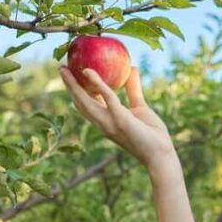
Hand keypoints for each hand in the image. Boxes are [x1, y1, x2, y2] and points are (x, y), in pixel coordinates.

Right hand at [59, 65, 176, 170]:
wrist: (161, 153)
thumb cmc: (151, 133)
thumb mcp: (139, 107)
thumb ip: (133, 89)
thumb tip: (132, 68)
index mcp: (106, 121)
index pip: (86, 105)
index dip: (76, 91)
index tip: (70, 75)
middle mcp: (103, 123)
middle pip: (79, 103)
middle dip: (68, 86)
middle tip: (61, 68)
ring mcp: (109, 122)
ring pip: (85, 101)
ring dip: (72, 85)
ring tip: (64, 69)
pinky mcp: (120, 119)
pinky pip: (107, 97)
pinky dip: (97, 83)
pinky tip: (88, 71)